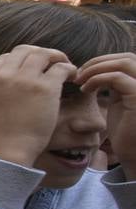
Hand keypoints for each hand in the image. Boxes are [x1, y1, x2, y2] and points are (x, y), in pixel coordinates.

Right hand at [0, 45, 74, 166]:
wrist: (8, 150)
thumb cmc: (3, 134)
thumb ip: (1, 89)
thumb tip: (18, 81)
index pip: (7, 57)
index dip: (23, 60)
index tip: (34, 69)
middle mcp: (5, 75)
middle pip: (25, 50)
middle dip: (41, 54)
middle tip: (53, 64)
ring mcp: (25, 80)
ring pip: (44, 54)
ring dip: (57, 58)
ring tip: (65, 69)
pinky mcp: (45, 88)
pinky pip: (62, 67)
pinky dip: (70, 69)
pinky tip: (72, 78)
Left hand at [76, 52, 135, 166]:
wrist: (133, 151)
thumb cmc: (124, 128)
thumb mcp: (119, 98)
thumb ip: (114, 82)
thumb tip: (96, 67)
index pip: (126, 58)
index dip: (102, 60)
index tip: (82, 71)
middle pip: (126, 57)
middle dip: (98, 62)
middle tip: (78, 74)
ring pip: (123, 63)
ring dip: (96, 68)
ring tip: (80, 81)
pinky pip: (117, 78)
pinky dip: (97, 79)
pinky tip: (85, 90)